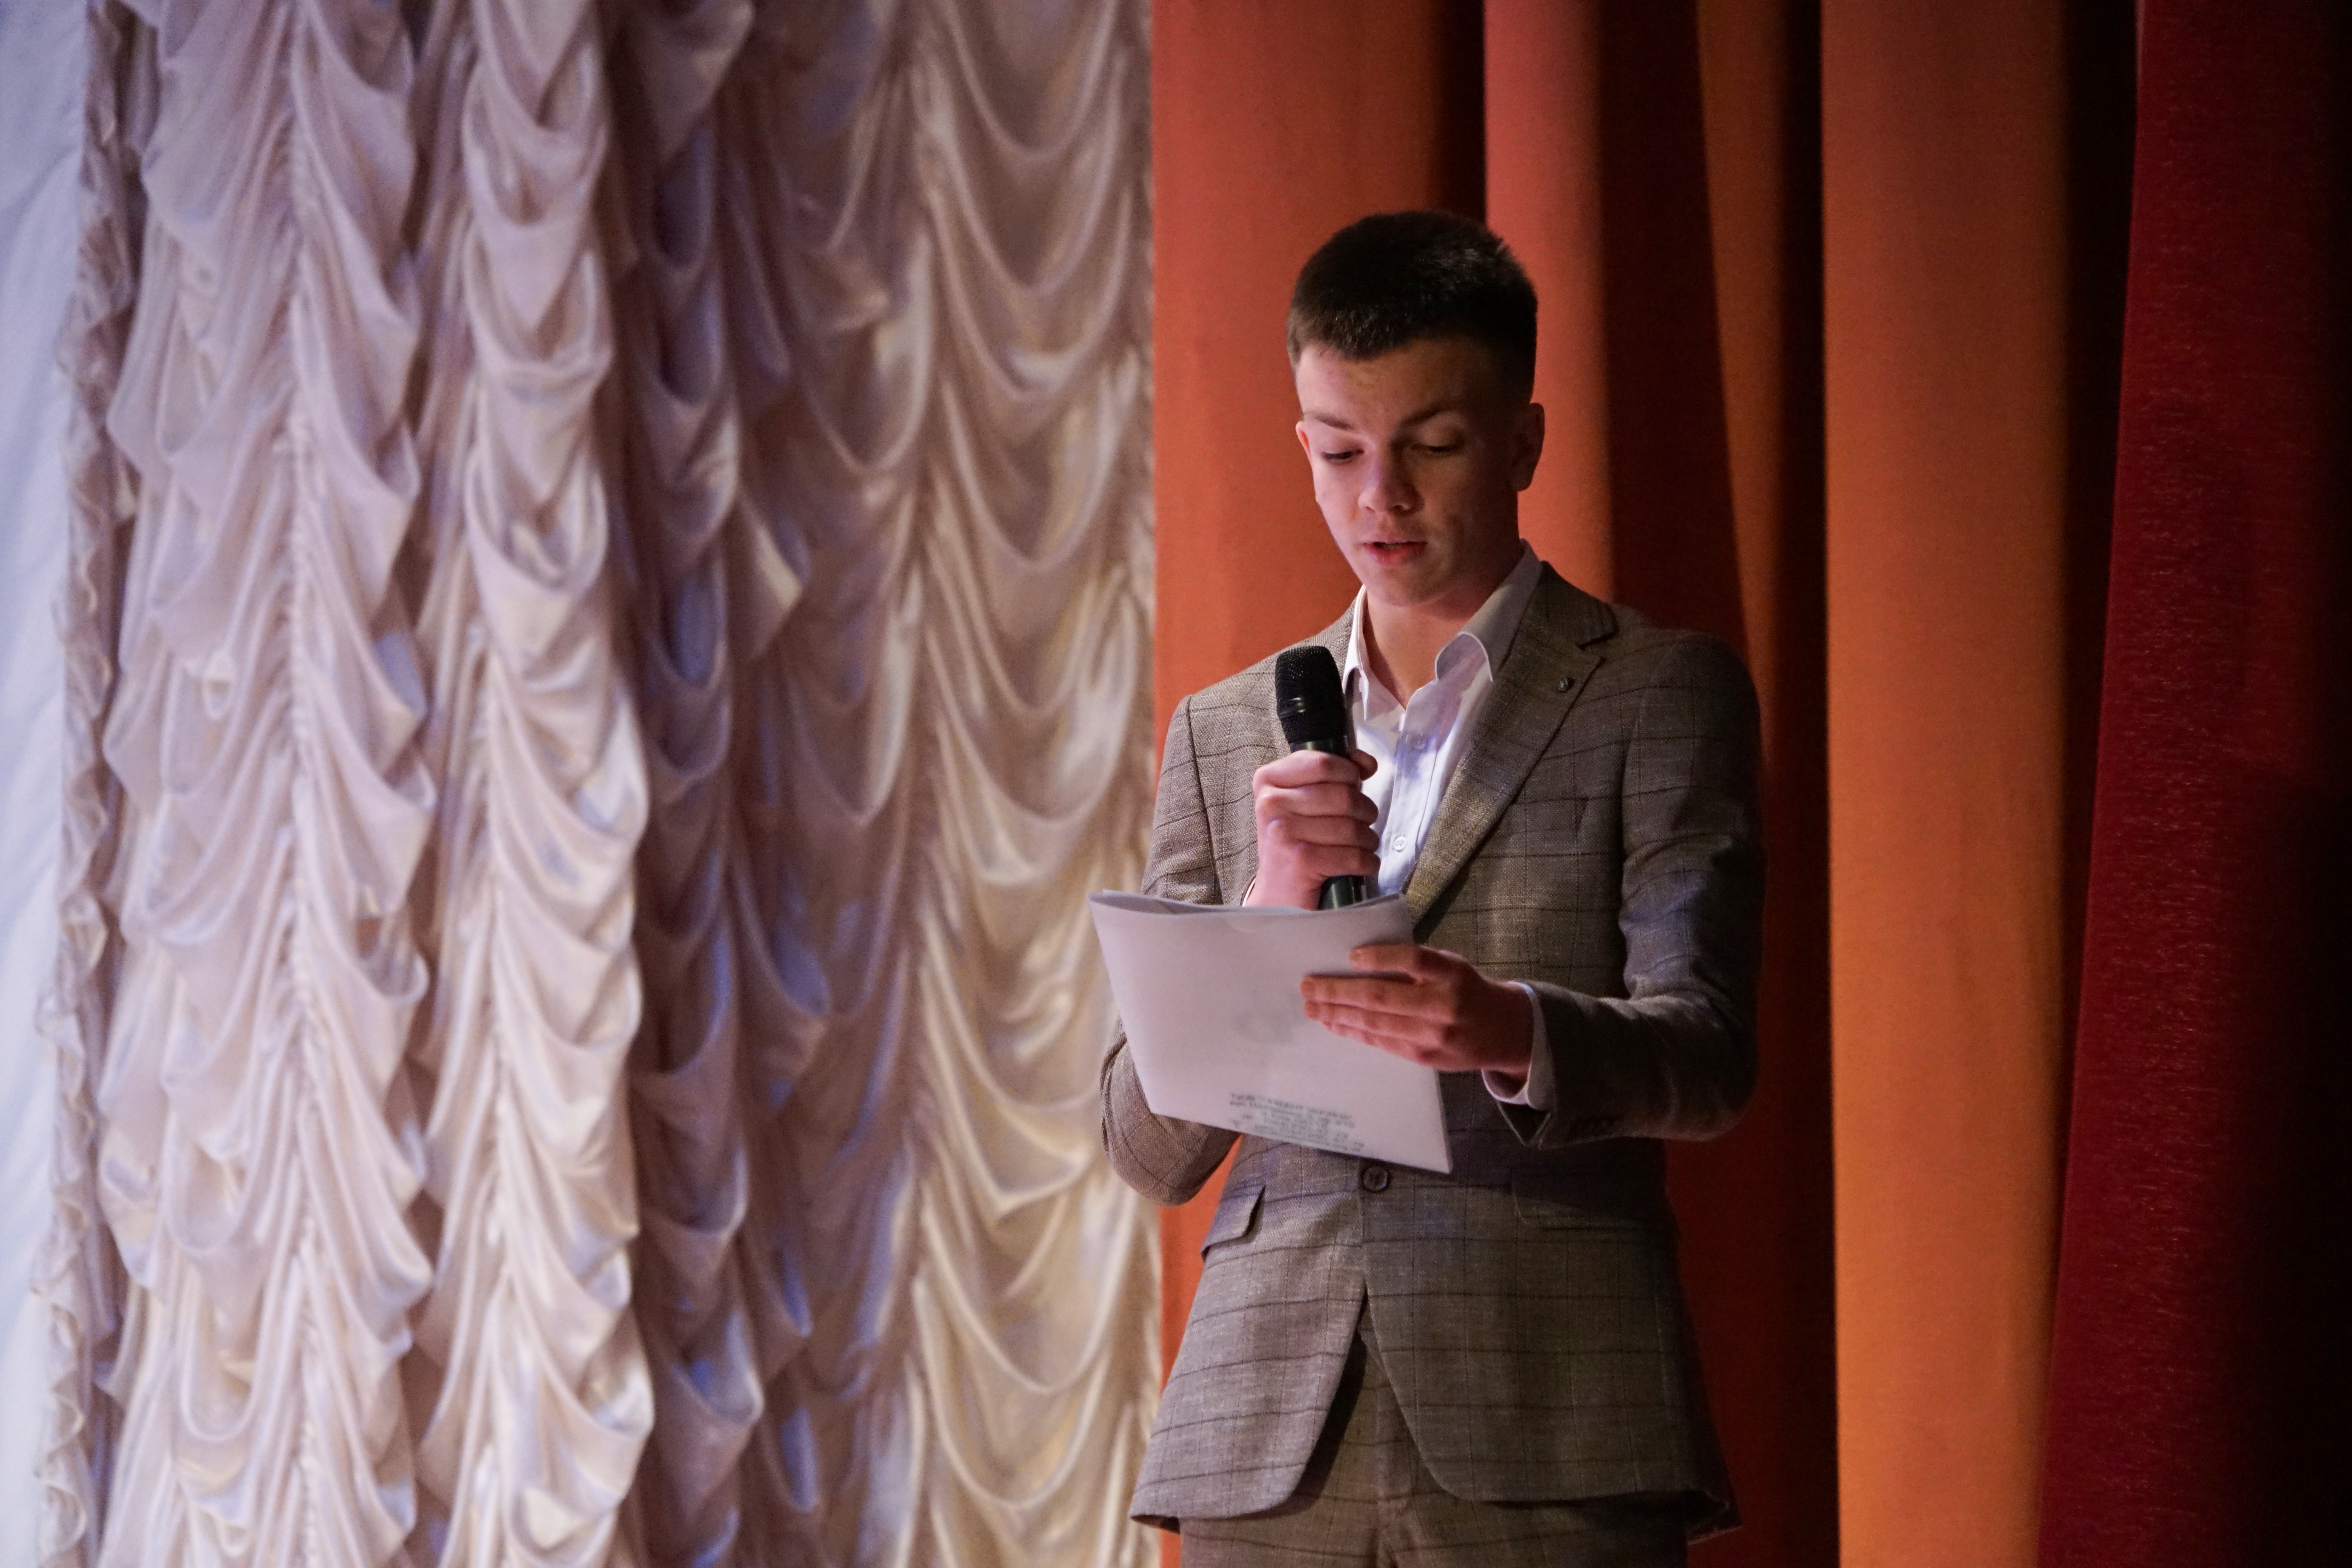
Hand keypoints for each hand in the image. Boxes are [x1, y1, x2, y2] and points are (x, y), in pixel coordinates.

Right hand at [1245, 748, 1379, 908]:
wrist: (1278, 893)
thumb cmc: (1295, 842)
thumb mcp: (1303, 799)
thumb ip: (1333, 773)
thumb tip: (1366, 762)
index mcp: (1268, 781)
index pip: (1323, 763)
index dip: (1349, 773)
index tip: (1353, 785)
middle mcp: (1270, 804)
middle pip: (1343, 795)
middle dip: (1364, 811)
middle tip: (1361, 822)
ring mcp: (1283, 832)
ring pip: (1352, 826)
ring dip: (1367, 839)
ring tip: (1361, 845)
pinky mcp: (1301, 861)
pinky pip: (1354, 855)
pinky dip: (1367, 862)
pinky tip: (1361, 864)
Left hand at [1301, 944, 1534, 1081]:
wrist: (1503, 1032)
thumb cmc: (1467, 989)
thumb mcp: (1451, 967)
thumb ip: (1416, 964)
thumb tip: (1360, 960)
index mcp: (1451, 973)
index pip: (1412, 960)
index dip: (1380, 958)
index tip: (1350, 956)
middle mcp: (1443, 1004)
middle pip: (1381, 997)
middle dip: (1338, 992)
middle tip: (1308, 986)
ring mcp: (1432, 1034)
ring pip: (1375, 1023)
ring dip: (1338, 1015)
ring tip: (1312, 1006)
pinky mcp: (1424, 1056)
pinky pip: (1381, 1042)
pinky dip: (1354, 1031)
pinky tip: (1334, 1023)